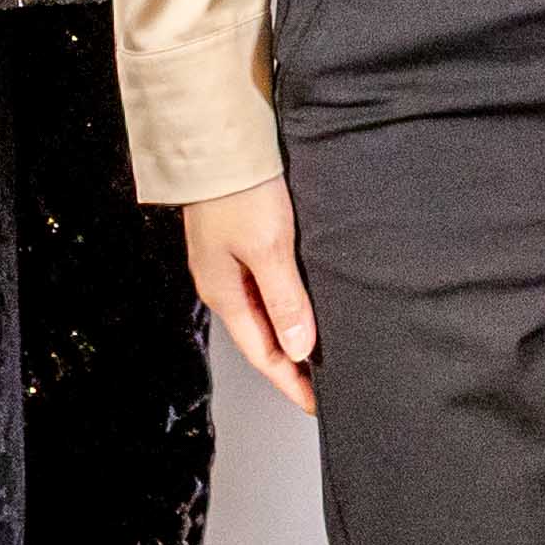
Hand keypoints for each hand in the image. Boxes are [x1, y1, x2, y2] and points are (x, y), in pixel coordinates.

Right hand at [181, 180, 320, 413]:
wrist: (218, 139)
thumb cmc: (240, 191)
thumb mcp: (269, 249)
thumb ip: (285, 300)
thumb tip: (300, 351)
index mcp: (224, 294)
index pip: (263, 354)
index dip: (290, 382)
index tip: (317, 405)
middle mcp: (222, 282)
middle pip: (261, 336)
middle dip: (292, 362)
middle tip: (326, 382)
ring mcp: (228, 260)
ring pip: (263, 310)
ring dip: (290, 331)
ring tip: (322, 347)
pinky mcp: (238, 237)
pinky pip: (264, 283)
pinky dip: (286, 301)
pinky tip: (306, 300)